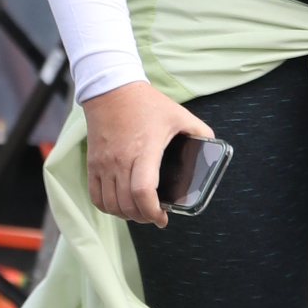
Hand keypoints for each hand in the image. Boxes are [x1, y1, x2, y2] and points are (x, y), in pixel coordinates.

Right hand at [84, 77, 213, 228]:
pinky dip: (107, 207)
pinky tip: (119, 205)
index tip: (163, 218)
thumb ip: (200, 132)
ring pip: (110, 205)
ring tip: (139, 211)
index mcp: (144, 150)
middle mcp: (120, 160)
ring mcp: (103, 163)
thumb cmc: (146, 103)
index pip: (142, 192)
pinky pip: (95, 196)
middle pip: (127, 205)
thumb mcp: (179, 115)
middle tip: (154, 216)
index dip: (152, 212)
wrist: (111, 89)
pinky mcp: (92, 163)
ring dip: (126, 215)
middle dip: (143, 217)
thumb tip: (214, 150)